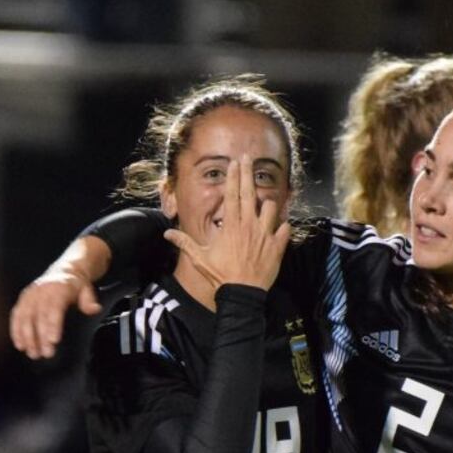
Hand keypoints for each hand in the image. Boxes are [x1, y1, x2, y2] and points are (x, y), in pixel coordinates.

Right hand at [10, 267, 100, 359]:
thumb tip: (94, 309)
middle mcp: (42, 290)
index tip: (54, 341)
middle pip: (39, 316)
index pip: (54, 308)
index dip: (53, 325)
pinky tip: (20, 344)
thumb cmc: (75, 284)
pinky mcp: (23, 299)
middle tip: (45, 353)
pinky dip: (16, 330)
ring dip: (27, 337)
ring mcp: (31, 294)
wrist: (64, 271)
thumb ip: (89, 300)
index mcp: (59, 287)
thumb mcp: (86, 289)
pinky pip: (16, 315)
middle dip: (41, 337)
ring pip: (25, 317)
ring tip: (33, 353)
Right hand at [165, 155, 290, 290]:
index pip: (232, 195)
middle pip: (250, 193)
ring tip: (265, 202)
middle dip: (249, 173)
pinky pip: (286, 229)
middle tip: (249, 158)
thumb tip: (167, 233)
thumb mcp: (200, 258)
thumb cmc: (220, 275)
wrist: (241, 293)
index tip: (235, 163)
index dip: (233, 177)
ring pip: (271, 207)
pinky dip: (285, 226)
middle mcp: (249, 224)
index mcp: (230, 225)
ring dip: (268, 203)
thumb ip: (184, 242)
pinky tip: (283, 226)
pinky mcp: (277, 246)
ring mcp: (265, 234)